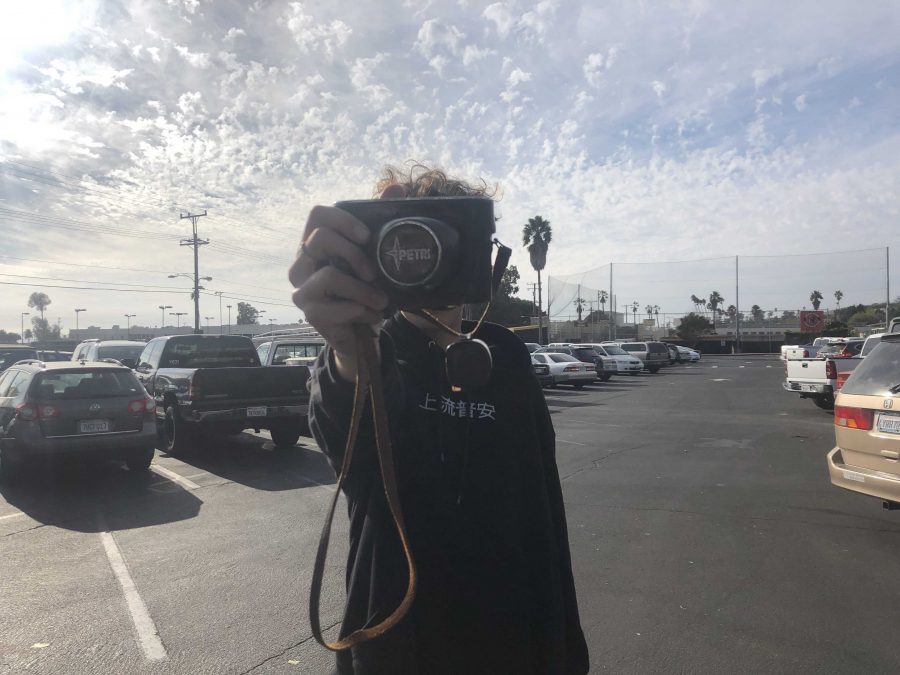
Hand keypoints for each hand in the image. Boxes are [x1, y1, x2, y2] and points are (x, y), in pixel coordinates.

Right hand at [289, 186, 404, 379]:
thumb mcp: (376, 257)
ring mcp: (301, 289)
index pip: (317, 215)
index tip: (367, 236)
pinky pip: (336, 306)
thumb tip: (395, 187)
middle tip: (374, 274)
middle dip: (355, 255)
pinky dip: (360, 310)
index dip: (343, 220)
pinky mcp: (309, 313)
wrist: (362, 334)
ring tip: (380, 301)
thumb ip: (381, 221)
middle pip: (320, 239)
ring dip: (363, 290)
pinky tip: (369, 315)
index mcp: (315, 244)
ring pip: (330, 275)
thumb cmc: (366, 291)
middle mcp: (301, 263)